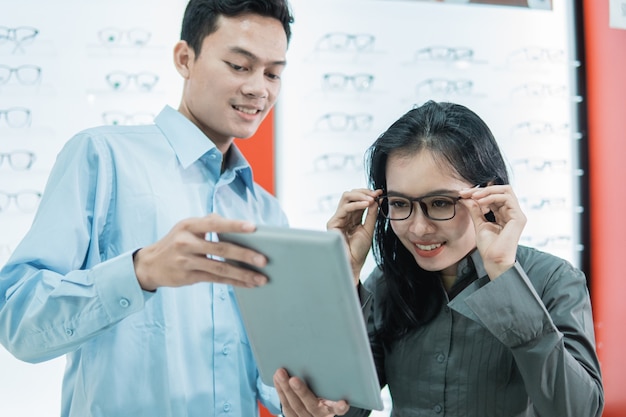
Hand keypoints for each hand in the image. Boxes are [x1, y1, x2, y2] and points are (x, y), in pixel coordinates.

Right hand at [133, 214, 268, 290]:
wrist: (149, 264)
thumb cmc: (175, 242)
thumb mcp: (186, 227)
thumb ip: (207, 222)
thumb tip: (231, 221)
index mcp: (189, 225)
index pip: (214, 224)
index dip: (234, 225)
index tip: (253, 227)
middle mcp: (186, 242)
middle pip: (221, 248)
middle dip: (245, 255)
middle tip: (264, 260)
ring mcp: (187, 261)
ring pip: (220, 267)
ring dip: (243, 274)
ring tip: (261, 277)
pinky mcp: (189, 277)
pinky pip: (216, 279)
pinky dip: (234, 282)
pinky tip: (247, 284)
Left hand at [274, 368, 349, 416]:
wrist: (315, 411)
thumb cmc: (325, 394)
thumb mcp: (330, 390)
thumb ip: (329, 381)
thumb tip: (331, 355)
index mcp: (331, 408)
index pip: (337, 409)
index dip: (339, 407)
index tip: (343, 402)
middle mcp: (320, 415)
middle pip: (311, 405)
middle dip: (301, 392)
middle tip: (294, 380)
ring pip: (294, 406)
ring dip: (285, 389)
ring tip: (280, 374)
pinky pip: (285, 406)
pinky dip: (280, 392)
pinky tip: (276, 379)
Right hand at [326, 188, 381, 283]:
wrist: (353, 264)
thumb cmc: (359, 250)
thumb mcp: (368, 228)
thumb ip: (371, 214)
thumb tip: (376, 199)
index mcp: (353, 217)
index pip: (359, 200)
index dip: (369, 194)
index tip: (381, 192)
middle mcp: (344, 216)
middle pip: (351, 194)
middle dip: (364, 192)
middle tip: (376, 194)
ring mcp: (338, 218)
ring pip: (346, 196)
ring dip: (361, 195)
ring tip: (372, 199)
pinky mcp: (333, 222)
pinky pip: (345, 208)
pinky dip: (357, 204)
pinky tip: (367, 204)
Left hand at [458, 184, 526, 278]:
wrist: (494, 260)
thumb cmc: (488, 247)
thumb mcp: (479, 223)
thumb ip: (474, 210)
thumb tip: (465, 198)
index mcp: (504, 214)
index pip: (493, 195)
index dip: (478, 192)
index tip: (462, 193)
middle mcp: (512, 212)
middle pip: (500, 190)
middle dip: (482, 189)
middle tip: (466, 192)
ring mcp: (517, 214)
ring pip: (505, 190)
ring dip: (487, 191)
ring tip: (473, 196)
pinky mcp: (518, 218)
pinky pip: (507, 198)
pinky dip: (492, 197)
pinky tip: (480, 202)